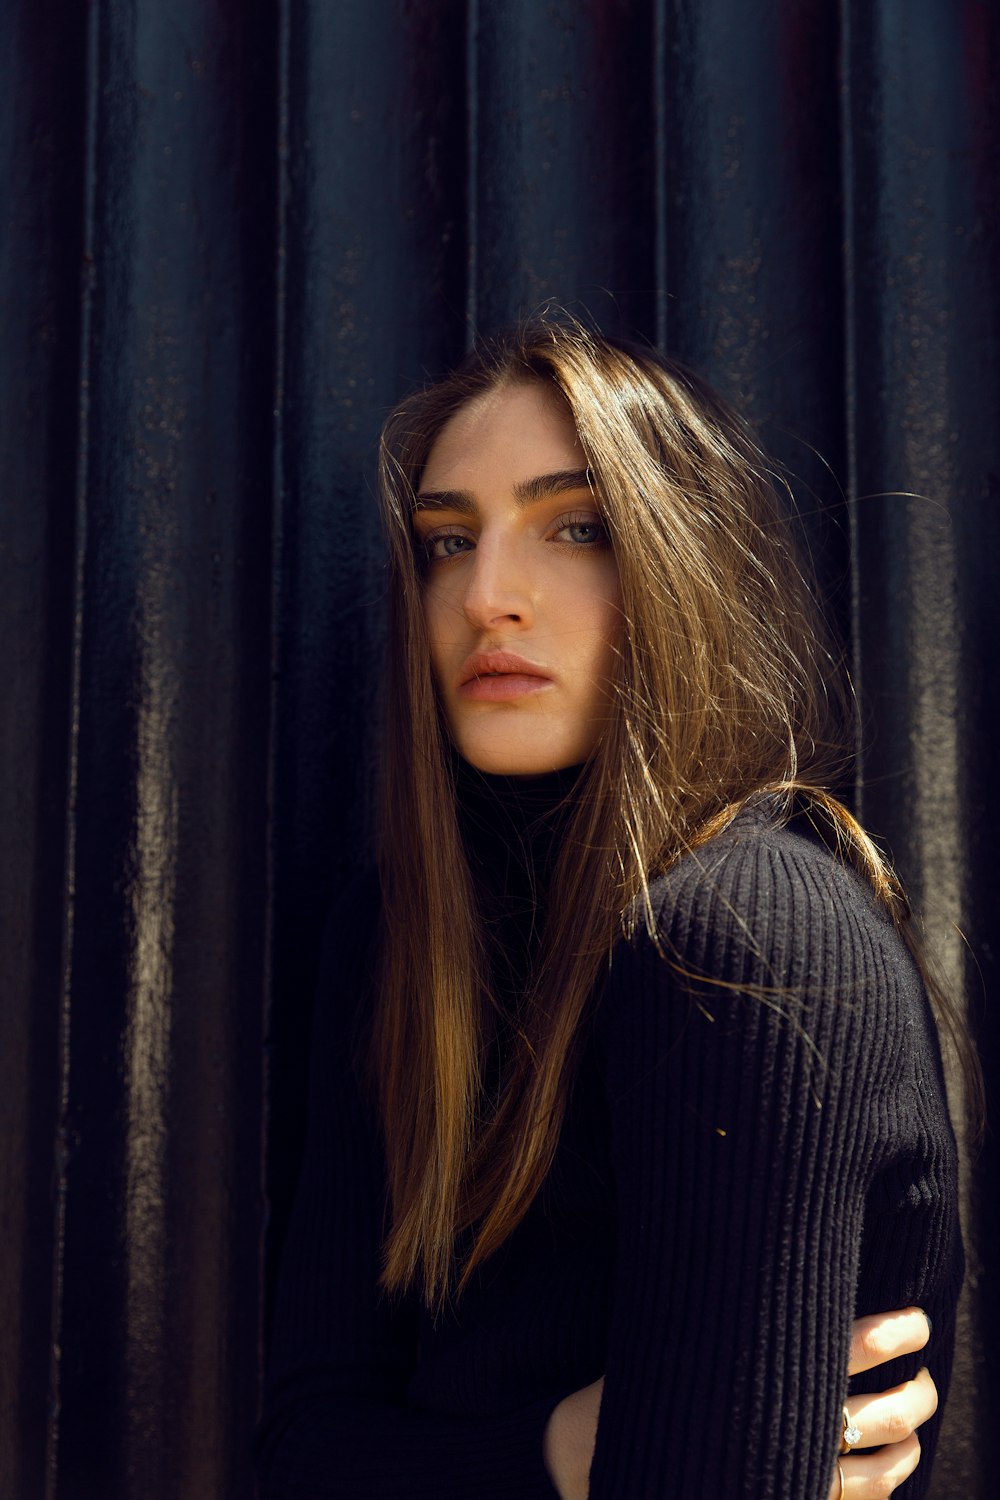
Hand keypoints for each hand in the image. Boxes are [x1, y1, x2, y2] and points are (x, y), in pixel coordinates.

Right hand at [543, 1308, 935, 1499]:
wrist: (588, 1460)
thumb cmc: (629, 1391)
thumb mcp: (669, 1336)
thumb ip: (716, 1308)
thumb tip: (760, 1247)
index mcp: (758, 1378)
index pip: (847, 1348)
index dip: (889, 1332)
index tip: (912, 1316)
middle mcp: (785, 1434)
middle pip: (882, 1412)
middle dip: (914, 1386)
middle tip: (922, 1357)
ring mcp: (791, 1479)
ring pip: (882, 1466)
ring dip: (909, 1436)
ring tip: (914, 1403)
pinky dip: (887, 1481)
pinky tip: (892, 1458)